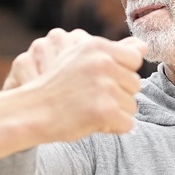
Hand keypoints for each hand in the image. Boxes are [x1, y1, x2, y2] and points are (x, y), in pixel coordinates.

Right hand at [20, 30, 145, 139]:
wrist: (30, 112)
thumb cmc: (56, 88)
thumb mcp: (80, 60)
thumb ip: (114, 52)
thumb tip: (144, 46)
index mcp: (97, 46)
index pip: (134, 60)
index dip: (120, 75)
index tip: (100, 82)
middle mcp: (103, 63)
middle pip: (135, 85)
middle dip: (117, 96)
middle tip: (89, 99)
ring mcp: (105, 87)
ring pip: (132, 106)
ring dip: (114, 113)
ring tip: (88, 110)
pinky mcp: (105, 111)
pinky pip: (127, 125)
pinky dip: (112, 129)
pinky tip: (91, 123)